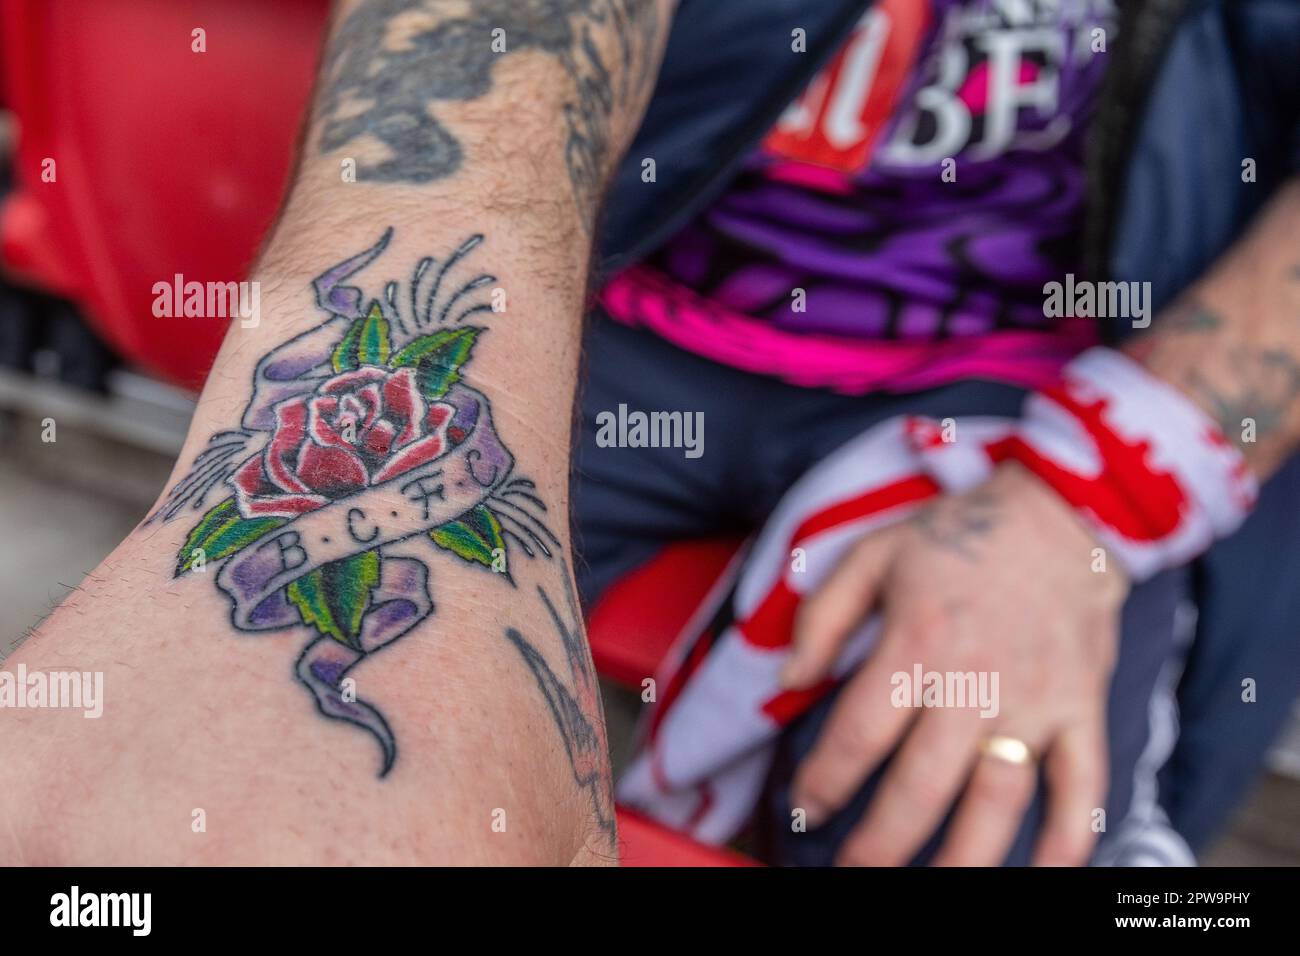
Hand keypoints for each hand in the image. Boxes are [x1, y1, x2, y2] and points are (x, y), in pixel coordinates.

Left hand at [784, 462, 1128, 865]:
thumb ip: (823, 616)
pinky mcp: (1081, 708)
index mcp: (917, 643)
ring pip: (996, 802)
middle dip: (880, 843)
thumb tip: (789, 680)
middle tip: (853, 870)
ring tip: (930, 891)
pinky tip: (1044, 875)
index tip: (805, 808)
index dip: (825, 781)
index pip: (858, 735)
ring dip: (962, 859)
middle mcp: (976, 682)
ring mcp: (1035, 702)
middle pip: (921, 787)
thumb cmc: (957, 535)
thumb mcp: (873, 553)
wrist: (1063, 510)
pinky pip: (1082, 785)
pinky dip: (1068, 838)